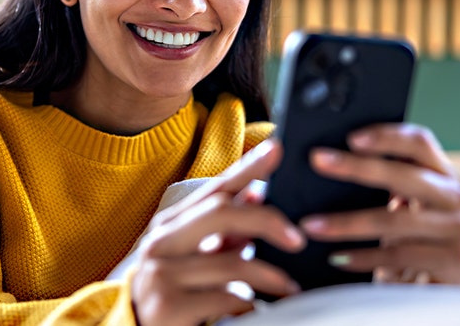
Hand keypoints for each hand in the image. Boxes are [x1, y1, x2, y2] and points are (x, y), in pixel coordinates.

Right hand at [131, 140, 303, 325]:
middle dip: (266, 221)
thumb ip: (222, 231)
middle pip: (222, 212)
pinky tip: (257, 310)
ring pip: (231, 262)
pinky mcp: (168, 306)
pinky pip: (226, 297)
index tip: (276, 149)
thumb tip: (256, 192)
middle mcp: (161, 242)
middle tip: (297, 239)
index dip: (246, 167)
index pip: (214, 189)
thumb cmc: (167, 295)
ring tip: (287, 288)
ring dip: (268, 276)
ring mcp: (161, 273)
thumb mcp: (191, 258)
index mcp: (169, 225)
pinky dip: (250, 304)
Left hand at [299, 124, 459, 284]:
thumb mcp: (398, 211)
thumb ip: (381, 186)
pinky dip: (363, 257)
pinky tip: (337, 258)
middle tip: (317, 160)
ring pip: (395, 221)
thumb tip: (327, 161)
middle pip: (405, 175)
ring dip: (346, 223)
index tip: (350, 137)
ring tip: (311, 225)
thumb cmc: (407, 243)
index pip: (420, 142)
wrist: (433, 295)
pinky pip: (399, 256)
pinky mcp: (454, 263)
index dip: (387, 135)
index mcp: (442, 176)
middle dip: (357, 167)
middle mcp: (457, 198)